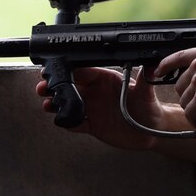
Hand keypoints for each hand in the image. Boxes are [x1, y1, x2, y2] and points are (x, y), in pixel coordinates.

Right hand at [35, 65, 185, 150]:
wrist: (152, 131)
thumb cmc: (150, 107)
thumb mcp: (147, 93)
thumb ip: (146, 79)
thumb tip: (153, 64)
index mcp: (106, 79)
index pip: (83, 71)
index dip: (68, 70)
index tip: (56, 70)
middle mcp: (96, 92)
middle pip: (69, 86)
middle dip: (54, 86)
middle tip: (42, 89)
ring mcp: (93, 109)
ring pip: (68, 104)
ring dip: (56, 104)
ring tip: (48, 106)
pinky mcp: (92, 125)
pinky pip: (75, 123)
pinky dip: (68, 123)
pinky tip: (64, 122)